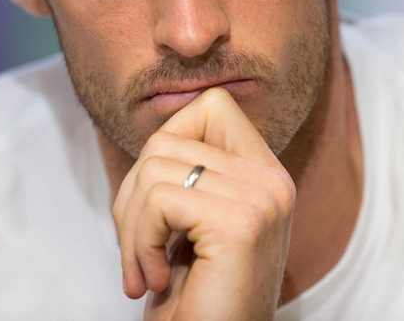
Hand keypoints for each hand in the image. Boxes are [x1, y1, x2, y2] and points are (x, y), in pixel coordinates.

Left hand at [112, 87, 295, 320]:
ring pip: (154, 168)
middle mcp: (273, 179)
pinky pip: (157, 201)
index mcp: (267, 174)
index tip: (159, 202)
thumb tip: (157, 126)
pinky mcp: (240, 223)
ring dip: (131, 228)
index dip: (167, 142)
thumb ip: (190, 170)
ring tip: (147, 270)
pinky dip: (137, 245)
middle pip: (168, 137)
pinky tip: (156, 281)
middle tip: (138, 248)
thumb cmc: (196, 299)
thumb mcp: (194, 222)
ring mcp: (262, 198)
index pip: (211, 104)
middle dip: (132, 194)